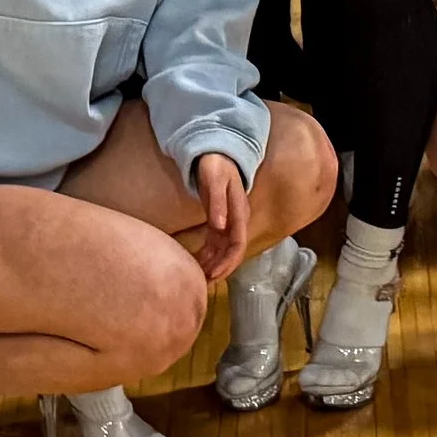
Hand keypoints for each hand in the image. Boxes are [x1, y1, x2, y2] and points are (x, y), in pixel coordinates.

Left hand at [191, 153, 250, 280]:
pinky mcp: (218, 221)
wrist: (216, 153)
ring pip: (223, 251)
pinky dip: (207, 256)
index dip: (228, 261)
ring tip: (198, 279)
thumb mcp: (214, 180)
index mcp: (239, 213)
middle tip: (203, 284)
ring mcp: (228, 222)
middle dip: (220, 269)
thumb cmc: (215, 164)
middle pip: (232, 252)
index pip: (237, 243)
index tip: (214, 274)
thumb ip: (217, 202)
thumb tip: (220, 227)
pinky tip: (196, 265)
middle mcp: (237, 221)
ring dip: (213, 265)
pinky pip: (215, 244)